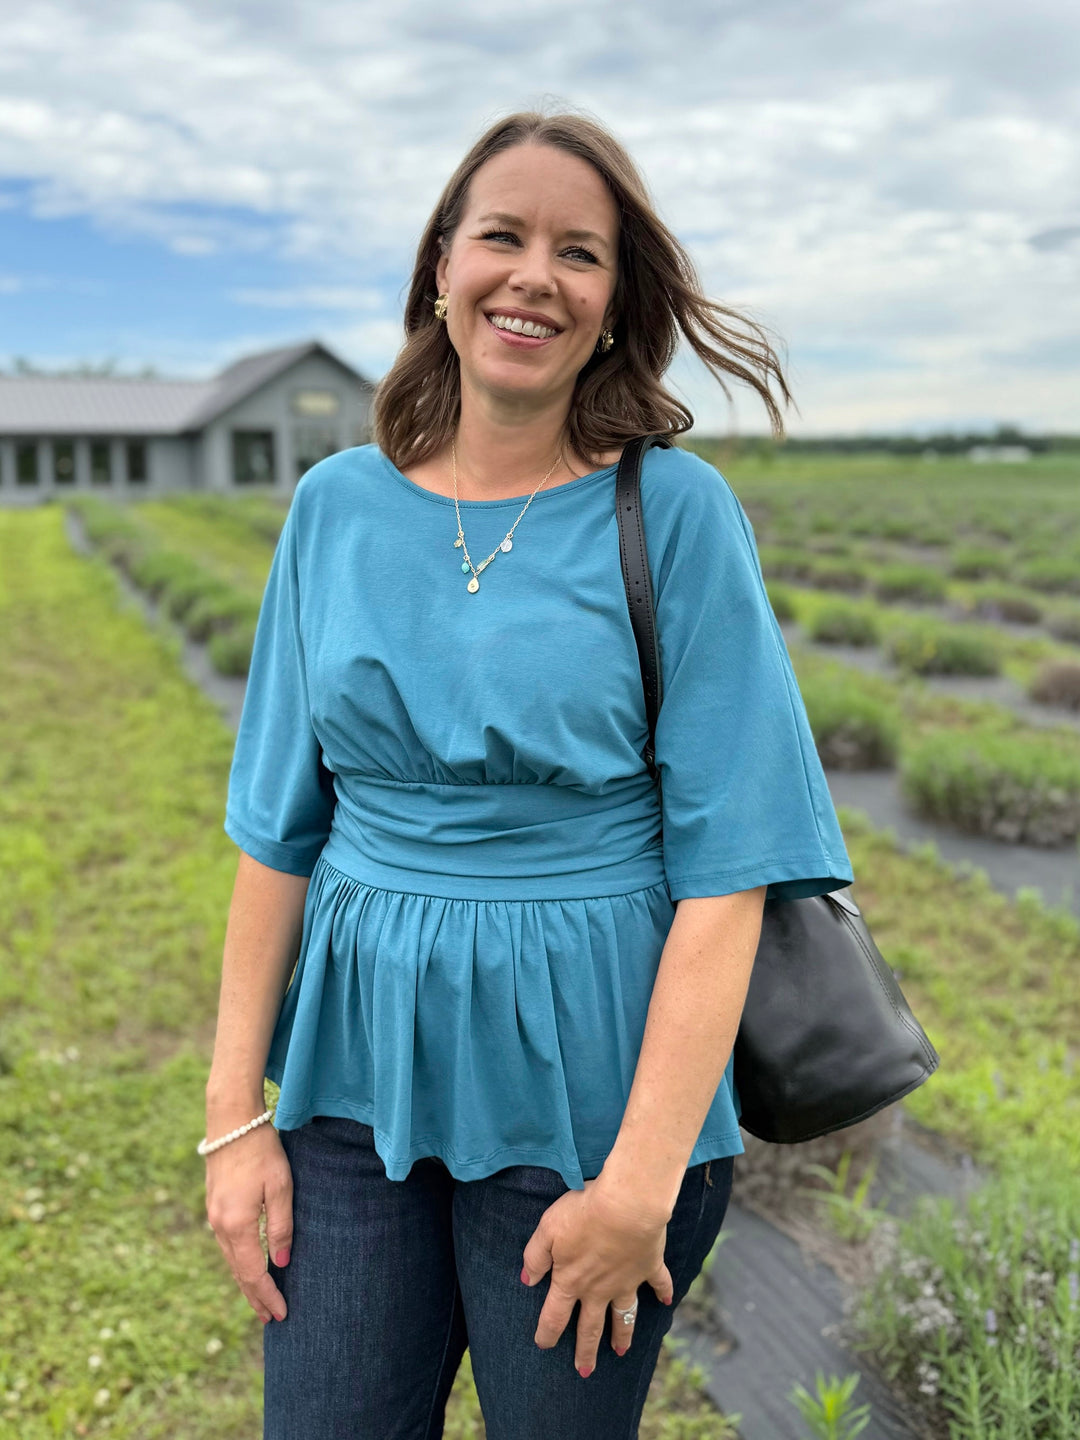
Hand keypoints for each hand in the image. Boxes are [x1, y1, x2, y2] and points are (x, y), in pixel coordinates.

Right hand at [204, 1122, 293, 1325]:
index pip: (252, 1274)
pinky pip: (226, 1245)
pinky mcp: (214, 1205)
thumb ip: (281, 1227)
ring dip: (245, 1282)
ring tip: (260, 1299)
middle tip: (270, 1319)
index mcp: (237, 1225)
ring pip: (230, 1260)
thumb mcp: (280, 1187)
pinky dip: (238, 1262)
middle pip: (238, 1273)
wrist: (231, 1121)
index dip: (267, 1296)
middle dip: (255, 1297)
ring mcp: (213, 1216)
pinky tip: (247, 1266)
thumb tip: (280, 1264)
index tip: (281, 1315)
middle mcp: (220, 1226)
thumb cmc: (262, 1150)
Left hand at [521, 1176, 673, 1375]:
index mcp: (571, 1281)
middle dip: (586, 1350)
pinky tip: (666, 1302)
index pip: (555, 1315)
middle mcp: (599, 1289)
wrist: (627, 1206)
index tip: (543, 1345)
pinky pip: (658, 1284)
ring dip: (623, 1334)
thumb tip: (526, 1280)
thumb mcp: (547, 1230)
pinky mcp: (649, 1267)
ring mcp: (626, 1281)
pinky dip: (664, 1293)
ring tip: (620, 1351)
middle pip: (590, 1327)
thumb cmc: (583, 1214)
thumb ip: (534, 1257)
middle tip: (584, 1371)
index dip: (547, 1333)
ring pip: (623, 1315)